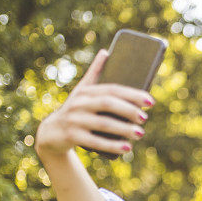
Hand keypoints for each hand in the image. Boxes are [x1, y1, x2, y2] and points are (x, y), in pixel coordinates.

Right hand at [34, 48, 154, 157]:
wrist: (51, 132)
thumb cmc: (75, 110)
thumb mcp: (82, 91)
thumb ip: (95, 73)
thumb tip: (107, 52)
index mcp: (86, 91)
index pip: (112, 89)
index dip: (132, 95)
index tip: (150, 102)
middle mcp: (79, 103)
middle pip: (108, 104)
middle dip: (129, 110)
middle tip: (144, 118)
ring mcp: (74, 119)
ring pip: (103, 123)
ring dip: (124, 129)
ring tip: (140, 133)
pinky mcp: (72, 136)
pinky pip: (95, 141)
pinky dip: (112, 145)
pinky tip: (127, 148)